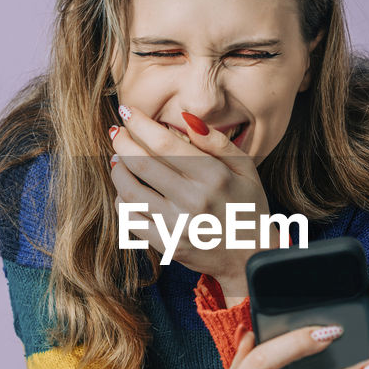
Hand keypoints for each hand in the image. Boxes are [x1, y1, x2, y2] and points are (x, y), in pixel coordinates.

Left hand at [109, 104, 273, 285]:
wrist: (251, 257)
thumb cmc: (248, 207)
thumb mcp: (245, 168)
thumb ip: (217, 141)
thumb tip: (185, 116)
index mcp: (213, 176)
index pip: (165, 144)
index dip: (140, 124)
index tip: (127, 111)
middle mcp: (193, 200)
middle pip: (141, 163)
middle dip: (122, 142)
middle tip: (116, 132)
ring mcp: (178, 225)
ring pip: (130, 191)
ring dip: (117, 170)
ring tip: (118, 160)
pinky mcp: (168, 245)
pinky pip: (131, 220)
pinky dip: (122, 201)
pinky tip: (125, 191)